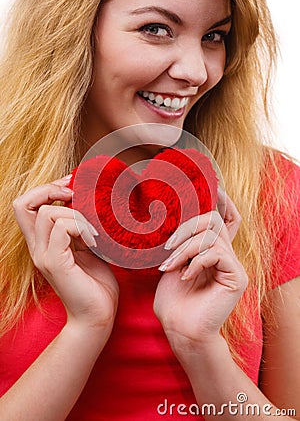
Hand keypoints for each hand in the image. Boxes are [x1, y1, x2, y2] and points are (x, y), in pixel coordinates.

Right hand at [13, 176, 118, 333]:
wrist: (98, 314)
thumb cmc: (95, 283)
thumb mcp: (86, 247)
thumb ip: (78, 228)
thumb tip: (85, 202)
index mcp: (43, 242)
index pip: (26, 205)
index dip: (46, 189)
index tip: (72, 187)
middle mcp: (37, 247)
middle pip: (23, 203)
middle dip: (51, 190)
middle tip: (76, 195)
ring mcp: (43, 256)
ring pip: (46, 213)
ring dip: (75, 213)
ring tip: (93, 230)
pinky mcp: (55, 263)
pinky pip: (61, 229)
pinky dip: (80, 226)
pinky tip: (95, 240)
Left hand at [154, 193, 246, 352]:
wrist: (180, 330)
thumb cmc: (173, 300)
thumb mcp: (172, 263)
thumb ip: (180, 242)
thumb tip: (172, 217)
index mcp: (212, 250)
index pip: (224, 218)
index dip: (221, 200)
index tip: (213, 185)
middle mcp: (226, 254)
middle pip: (214, 219)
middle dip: (187, 226)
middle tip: (168, 246)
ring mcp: (233, 265)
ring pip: (211, 235)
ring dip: (185, 248)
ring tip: (170, 265)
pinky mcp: (237, 276)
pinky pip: (216, 252)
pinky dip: (195, 261)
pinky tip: (184, 276)